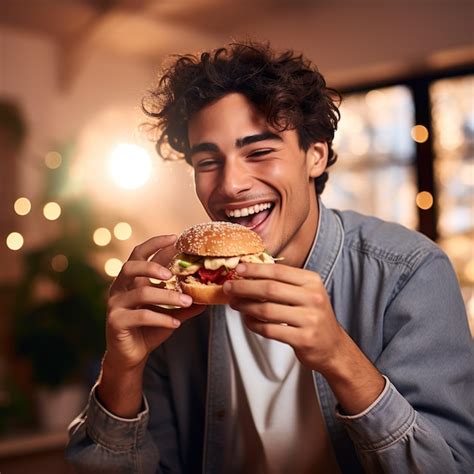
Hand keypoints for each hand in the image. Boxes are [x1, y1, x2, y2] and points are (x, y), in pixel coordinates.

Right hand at [105, 234, 204, 371]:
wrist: (130, 356)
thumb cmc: (149, 329)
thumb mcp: (170, 312)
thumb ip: (186, 302)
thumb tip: (210, 293)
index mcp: (131, 280)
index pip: (139, 253)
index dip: (155, 243)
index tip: (175, 237)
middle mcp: (120, 288)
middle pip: (131, 266)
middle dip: (152, 266)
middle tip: (171, 273)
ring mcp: (115, 304)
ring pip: (141, 293)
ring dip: (167, 296)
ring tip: (187, 301)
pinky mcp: (115, 321)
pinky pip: (141, 316)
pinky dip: (161, 318)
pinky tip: (176, 323)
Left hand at [223, 262, 344, 372]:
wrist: (333, 347)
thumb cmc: (312, 316)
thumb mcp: (306, 293)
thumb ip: (283, 283)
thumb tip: (249, 273)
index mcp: (312, 281)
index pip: (278, 271)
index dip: (256, 269)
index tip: (238, 269)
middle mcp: (313, 298)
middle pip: (270, 289)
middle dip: (244, 287)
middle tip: (228, 287)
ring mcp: (310, 319)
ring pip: (267, 310)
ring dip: (245, 306)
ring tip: (234, 304)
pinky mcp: (303, 339)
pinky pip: (269, 329)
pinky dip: (253, 324)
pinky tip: (247, 320)